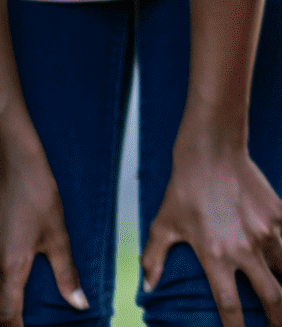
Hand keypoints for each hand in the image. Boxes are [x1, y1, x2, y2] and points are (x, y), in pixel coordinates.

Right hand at [0, 129, 85, 326]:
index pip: (8, 315)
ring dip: (11, 301)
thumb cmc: (37, 196)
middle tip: (34, 321)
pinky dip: (8, 284)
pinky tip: (25, 282)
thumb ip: (66, 272)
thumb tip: (79, 303)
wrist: (15, 165)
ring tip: (33, 307)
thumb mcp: (57, 235)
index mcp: (10, 269)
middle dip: (14, 318)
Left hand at [141, 141, 281, 326]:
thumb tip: (146, 289)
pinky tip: (276, 251)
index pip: (230, 306)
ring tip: (280, 288)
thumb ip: (153, 260)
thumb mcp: (163, 227)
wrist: (213, 152)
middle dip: (276, 318)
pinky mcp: (278, 213)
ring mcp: (266, 231)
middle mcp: (246, 248)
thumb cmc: (183, 191)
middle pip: (270, 296)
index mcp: (216, 258)